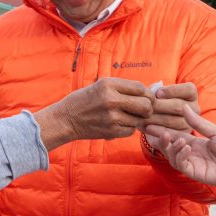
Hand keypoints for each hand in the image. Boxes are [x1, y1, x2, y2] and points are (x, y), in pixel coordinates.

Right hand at [33, 78, 154, 150]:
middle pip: (145, 105)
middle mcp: (111, 99)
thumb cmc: (85, 100)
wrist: (66, 119)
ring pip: (139, 120)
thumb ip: (123, 88)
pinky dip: (127, 129)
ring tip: (124, 117)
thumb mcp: (101, 86)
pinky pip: (130, 131)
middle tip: (142, 110)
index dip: (147, 94)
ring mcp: (111, 117)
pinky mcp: (110, 131)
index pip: (140, 88)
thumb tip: (149, 93)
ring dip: (135, 120)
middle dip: (147, 108)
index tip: (146, 98)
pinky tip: (117, 124)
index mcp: (108, 84)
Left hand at [142, 82, 199, 152]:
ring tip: (142, 117)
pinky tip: (146, 128)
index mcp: (191, 94)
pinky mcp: (181, 137)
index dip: (172, 91)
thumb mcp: (158, 94)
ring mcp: (189, 124)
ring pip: (172, 121)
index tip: (157, 93)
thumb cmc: (157, 102)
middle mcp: (194, 109)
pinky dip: (156, 131)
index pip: (188, 89)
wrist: (156, 122)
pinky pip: (170, 135)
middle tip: (145, 107)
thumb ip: (157, 91)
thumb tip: (152, 92)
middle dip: (159, 106)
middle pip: (179, 106)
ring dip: (155, 119)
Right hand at [145, 105, 215, 192]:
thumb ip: (197, 122)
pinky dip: (180, 156)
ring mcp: (192, 164)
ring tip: (176, 139)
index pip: (174, 136)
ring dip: (171, 147)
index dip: (162, 130)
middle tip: (151, 130)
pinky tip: (186, 147)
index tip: (149, 124)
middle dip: (161, 139)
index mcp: (196, 143)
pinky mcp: (195, 173)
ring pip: (172, 157)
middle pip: (169, 147)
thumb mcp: (215, 130)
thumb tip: (184, 107)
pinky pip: (181, 165)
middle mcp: (191, 154)